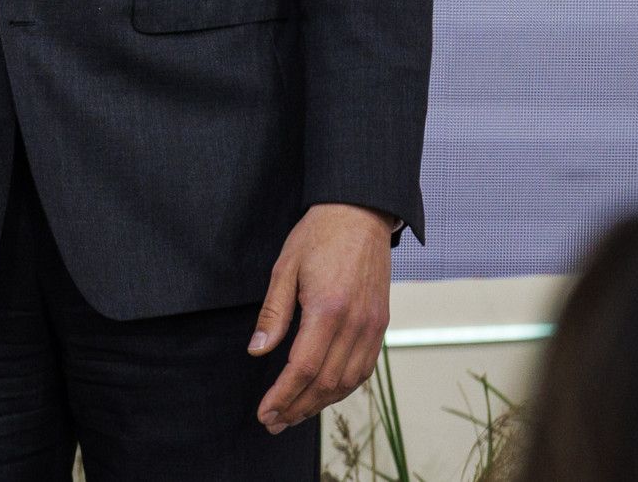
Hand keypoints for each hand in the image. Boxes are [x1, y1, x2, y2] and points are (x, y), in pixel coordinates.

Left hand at [252, 203, 394, 434]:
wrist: (360, 215)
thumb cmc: (318, 236)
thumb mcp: (284, 267)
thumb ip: (273, 312)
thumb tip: (257, 351)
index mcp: (327, 308)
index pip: (303, 367)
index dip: (283, 394)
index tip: (265, 412)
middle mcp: (355, 323)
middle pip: (326, 381)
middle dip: (298, 407)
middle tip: (273, 422)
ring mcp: (372, 326)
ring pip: (348, 380)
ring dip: (320, 403)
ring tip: (293, 415)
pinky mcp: (380, 324)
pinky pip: (364, 368)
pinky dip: (343, 387)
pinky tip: (324, 394)